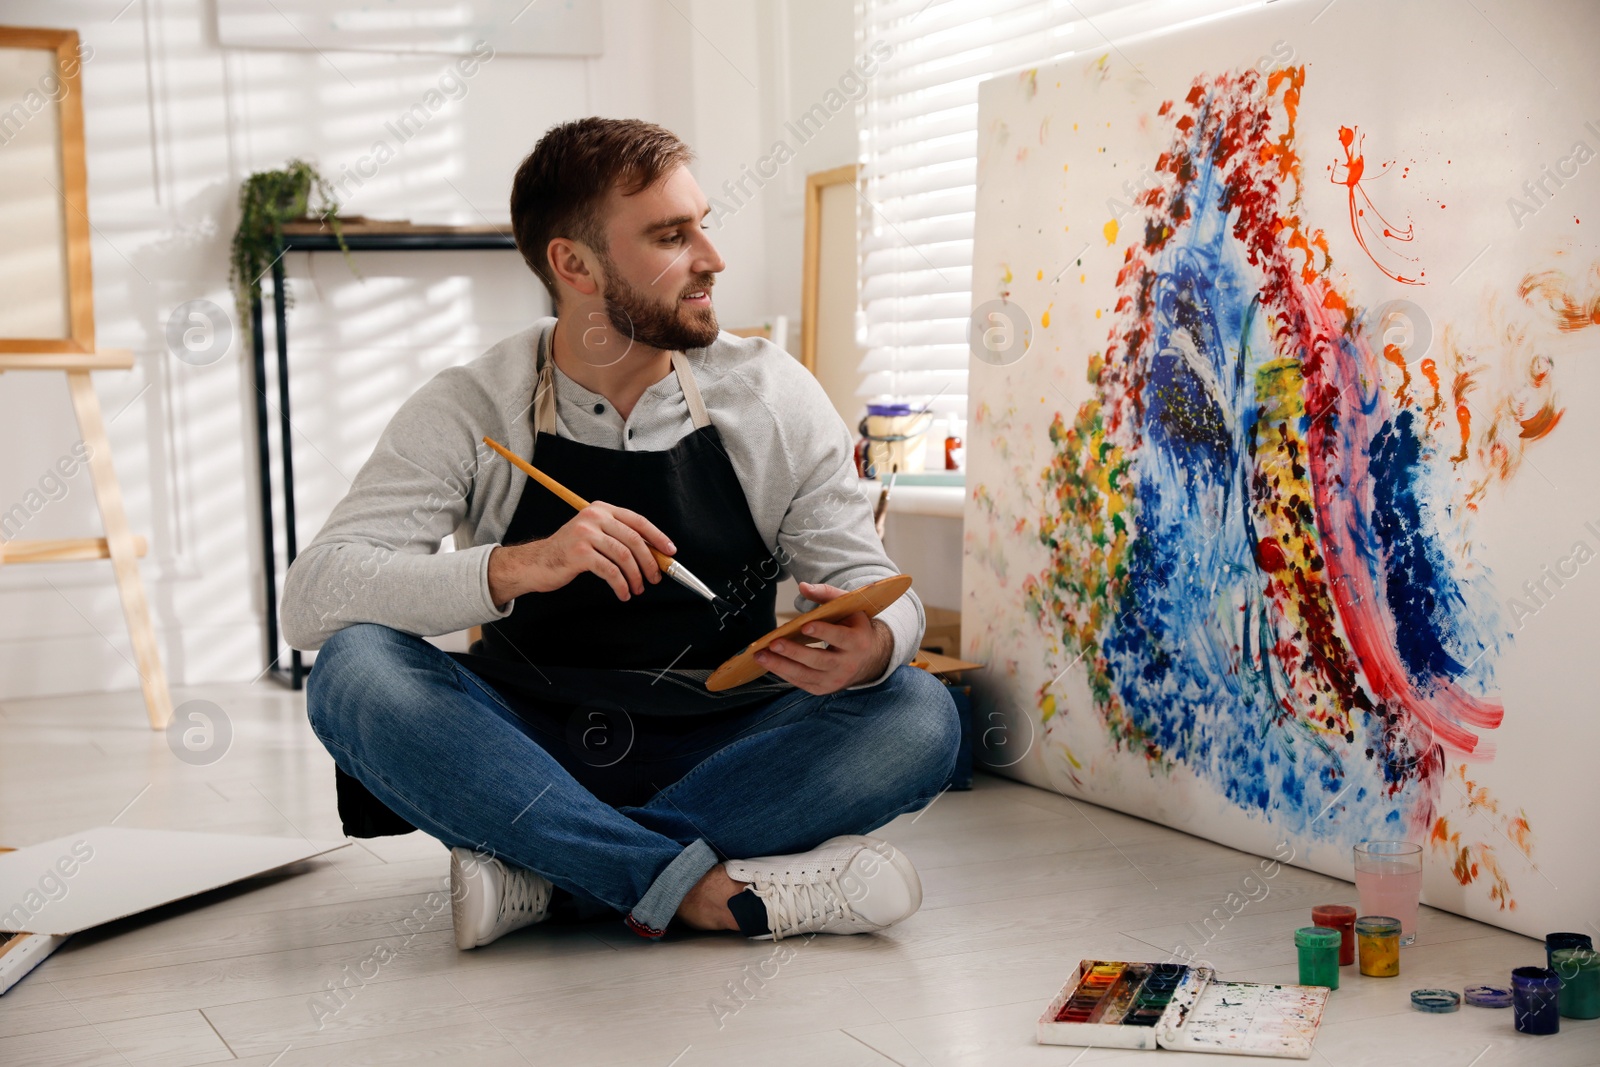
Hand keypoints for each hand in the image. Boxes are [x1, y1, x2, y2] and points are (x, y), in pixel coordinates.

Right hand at [488, 502, 674, 605]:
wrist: (536, 562)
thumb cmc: (569, 552)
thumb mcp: (593, 536)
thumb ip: (618, 537)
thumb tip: (653, 554)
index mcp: (601, 509)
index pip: (637, 521)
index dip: (657, 537)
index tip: (670, 552)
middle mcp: (594, 517)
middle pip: (634, 539)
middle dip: (649, 562)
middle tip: (655, 578)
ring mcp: (585, 534)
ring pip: (624, 556)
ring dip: (636, 576)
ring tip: (638, 589)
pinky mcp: (579, 553)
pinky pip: (610, 571)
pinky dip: (621, 585)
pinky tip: (623, 593)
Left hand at [754, 581, 894, 694]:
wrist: (870, 658)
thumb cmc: (853, 627)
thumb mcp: (848, 607)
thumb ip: (827, 594)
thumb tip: (803, 586)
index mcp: (858, 641)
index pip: (840, 637)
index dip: (823, 632)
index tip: (805, 626)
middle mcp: (848, 664)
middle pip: (819, 660)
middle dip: (794, 652)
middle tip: (774, 643)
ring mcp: (835, 680)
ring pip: (806, 674)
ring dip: (781, 665)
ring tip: (761, 655)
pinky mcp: (823, 688)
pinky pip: (801, 682)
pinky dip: (783, 673)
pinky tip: (768, 663)